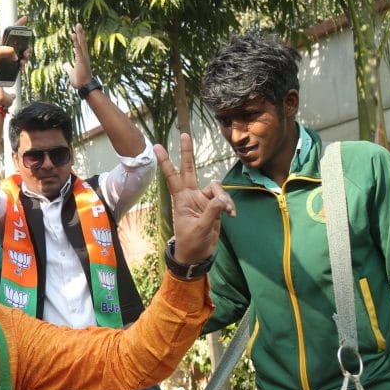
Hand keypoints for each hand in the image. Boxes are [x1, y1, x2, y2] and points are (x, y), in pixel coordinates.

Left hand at [0, 16, 29, 80]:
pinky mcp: (7, 64)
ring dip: (25, 57)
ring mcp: (7, 56)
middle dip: (26, 47)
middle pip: (21, 44)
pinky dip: (21, 65)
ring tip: (23, 61)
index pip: (12, 30)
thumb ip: (7, 51)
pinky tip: (21, 67)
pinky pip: (18, 63)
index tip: (25, 17)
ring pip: (21, 54)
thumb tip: (16, 56)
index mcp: (3, 42)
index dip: (19, 24)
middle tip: (26, 52)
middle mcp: (6, 48)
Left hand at [65, 23, 92, 87]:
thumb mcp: (71, 72)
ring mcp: (83, 58)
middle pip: (82, 42)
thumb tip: (64, 64)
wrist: (84, 87)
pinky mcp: (81, 60)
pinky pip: (78, 49)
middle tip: (78, 24)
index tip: (77, 32)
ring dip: (79, 34)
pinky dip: (76, 42)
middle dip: (80, 33)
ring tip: (78, 26)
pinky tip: (74, 35)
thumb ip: (68, 67)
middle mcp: (84, 56)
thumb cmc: (79, 81)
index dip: (78, 39)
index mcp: (81, 58)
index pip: (80, 46)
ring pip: (81, 43)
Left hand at [154, 133, 234, 263]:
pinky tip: (232, 214)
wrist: (198, 255)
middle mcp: (191, 195)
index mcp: (181, 199)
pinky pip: (224, 199)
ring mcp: (203, 199)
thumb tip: (220, 199)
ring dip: (223, 198)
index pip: (171, 176)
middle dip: (187, 152)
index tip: (157, 146)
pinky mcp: (214, 206)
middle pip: (189, 169)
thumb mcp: (201, 228)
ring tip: (228, 212)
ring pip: (215, 187)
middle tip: (184, 134)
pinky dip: (229, 205)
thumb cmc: (192, 243)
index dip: (166, 161)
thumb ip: (211, 212)